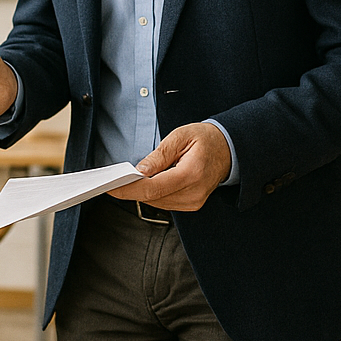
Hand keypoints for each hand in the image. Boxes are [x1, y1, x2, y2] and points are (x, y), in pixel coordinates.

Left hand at [112, 123, 231, 211]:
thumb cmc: (206, 139)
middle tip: (114, 180)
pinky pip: (165, 202)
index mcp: (192, 173)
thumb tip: (140, 171)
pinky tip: (148, 182)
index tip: (111, 188)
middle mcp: (194, 192)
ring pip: (157, 202)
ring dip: (141, 192)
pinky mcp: (192, 204)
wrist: (229, 149)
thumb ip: (159, 155)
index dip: (130, 189)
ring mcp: (194, 201)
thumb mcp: (180, 136)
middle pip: (153, 198)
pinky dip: (153, 193)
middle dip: (131, 190)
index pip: (154, 188)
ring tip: (129, 178)